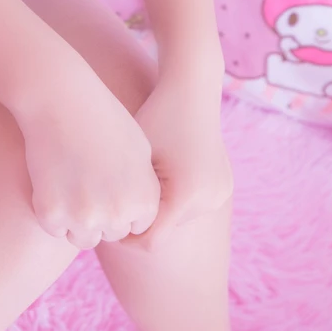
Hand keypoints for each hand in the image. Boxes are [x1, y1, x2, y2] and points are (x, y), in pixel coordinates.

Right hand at [18, 59, 160, 250]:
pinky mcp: (51, 213)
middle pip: (110, 234)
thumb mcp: (140, 152)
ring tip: (72, 184)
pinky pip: (55, 229)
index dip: (123, 206)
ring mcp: (83, 217)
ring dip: (78, 222)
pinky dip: (53, 213)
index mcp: (144, 201)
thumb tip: (139, 217)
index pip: (136, 227)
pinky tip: (54, 182)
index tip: (110, 183)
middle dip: (102, 216)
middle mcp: (117, 215)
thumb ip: (144, 189)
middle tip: (88, 181)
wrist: (62, 100)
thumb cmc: (104, 119)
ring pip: (82, 239)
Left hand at [112, 66, 232, 253]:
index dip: (126, 237)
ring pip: (179, 219)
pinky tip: (164, 173)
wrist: (193, 88)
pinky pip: (192, 205)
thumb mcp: (136, 157)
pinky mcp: (224, 187)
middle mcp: (209, 200)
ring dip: (161, 208)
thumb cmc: (156, 117)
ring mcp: (220, 194)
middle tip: (122, 200)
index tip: (108, 222)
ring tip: (144, 182)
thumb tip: (107, 230)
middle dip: (144, 220)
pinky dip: (175, 198)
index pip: (151, 242)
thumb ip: (126, 196)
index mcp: (186, 196)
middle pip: (166, 231)